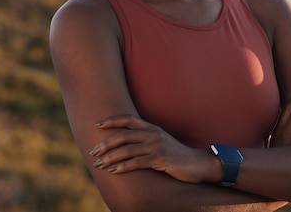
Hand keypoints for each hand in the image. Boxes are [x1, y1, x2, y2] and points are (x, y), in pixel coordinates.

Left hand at [89, 114, 214, 182]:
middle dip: (105, 144)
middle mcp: (153, 134)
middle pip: (123, 135)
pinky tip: (113, 171)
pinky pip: (137, 163)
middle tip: (93, 152)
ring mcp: (157, 146)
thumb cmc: (175, 154)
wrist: (196, 163)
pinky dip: (123, 167)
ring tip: (98, 164)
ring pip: (127, 150)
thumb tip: (124, 143)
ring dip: (110, 158)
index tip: (96, 124)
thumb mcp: (159, 141)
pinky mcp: (161, 159)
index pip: (128, 119)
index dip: (112, 120)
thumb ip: (144, 139)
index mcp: (151, 128)